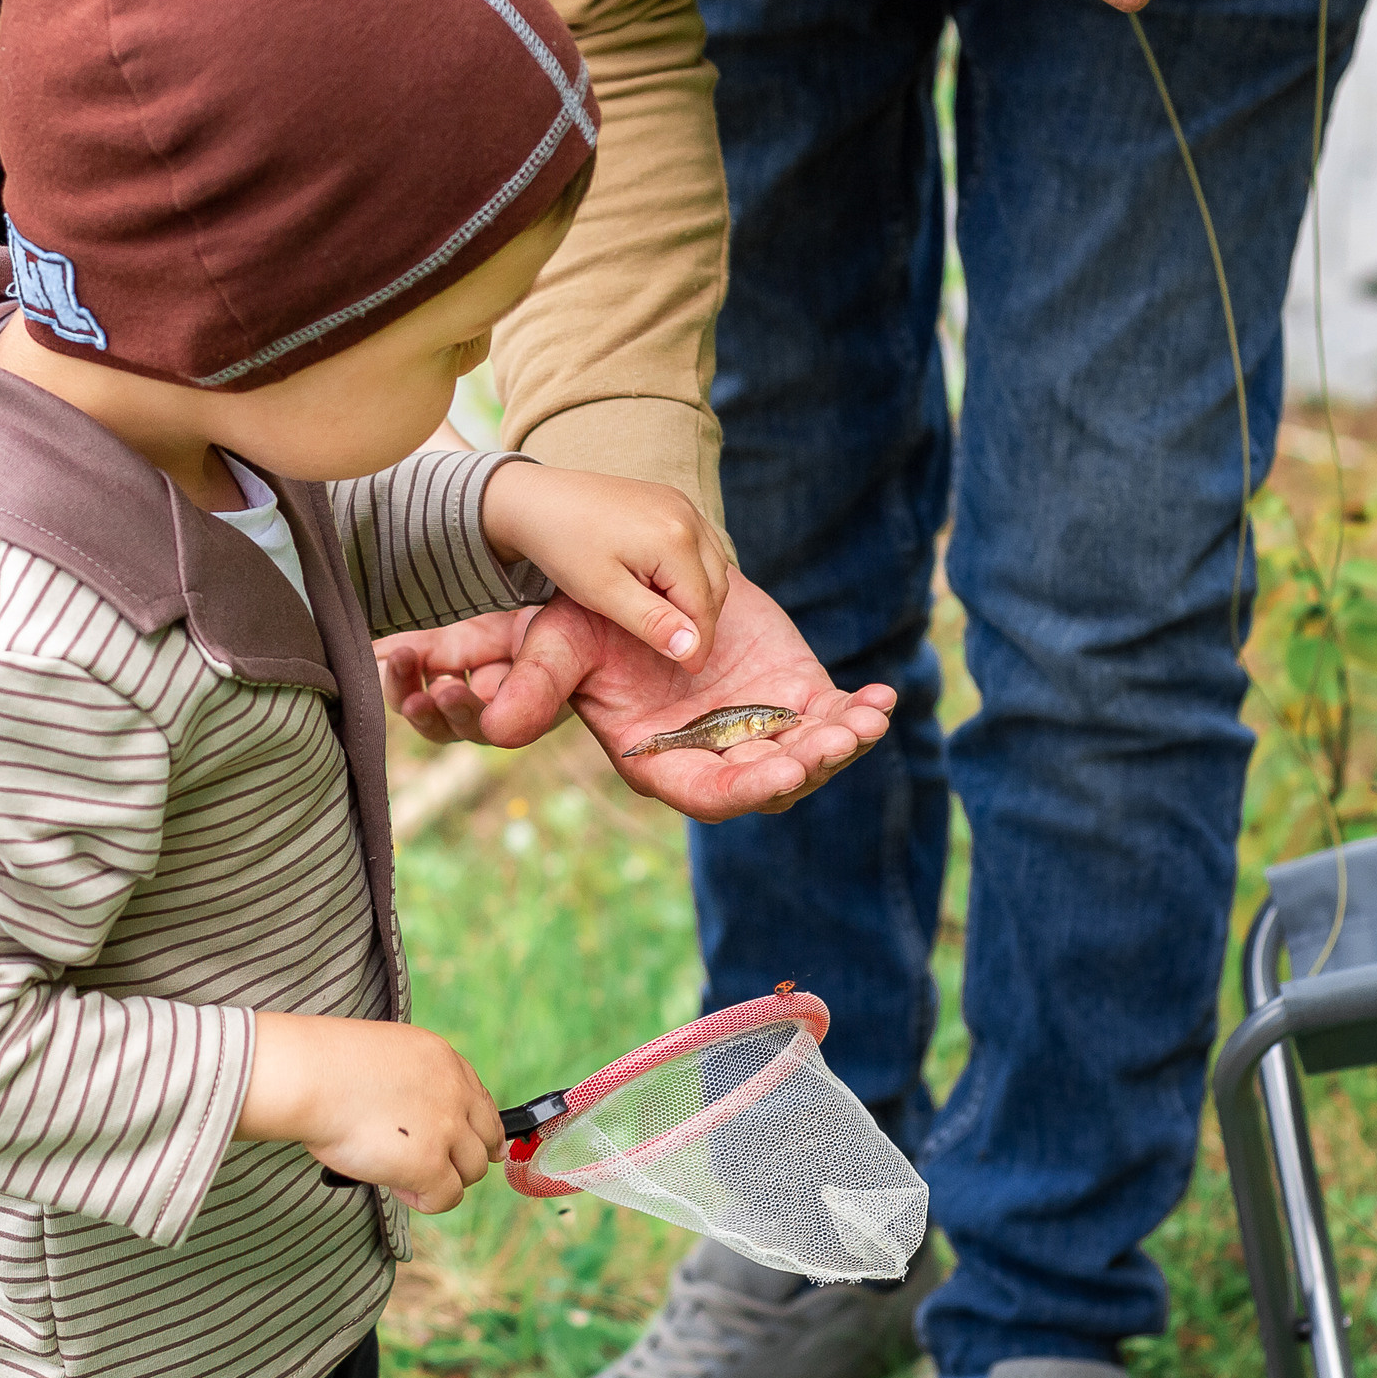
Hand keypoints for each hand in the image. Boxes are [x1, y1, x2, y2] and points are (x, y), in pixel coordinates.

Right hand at [237, 1014, 504, 1212]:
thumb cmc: (325, 1066)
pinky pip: (447, 1197)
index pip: (480, 1100)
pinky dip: (426, 1200)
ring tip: (403, 1178)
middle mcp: (454, 1091)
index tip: (467, 1143)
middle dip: (465, 1157)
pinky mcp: (430, 1163)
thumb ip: (411, 1083)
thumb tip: (412, 1119)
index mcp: (442, 1059)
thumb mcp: (386, 1058)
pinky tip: (397, 1187)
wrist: (309, 1077)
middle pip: (487, 1138)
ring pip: (471, 1171)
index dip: (475, 1127)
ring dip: (443, 1179)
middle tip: (437, 1169)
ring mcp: (446, 1128)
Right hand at [378, 571, 895, 821]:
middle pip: (768, 784)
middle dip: (804, 768)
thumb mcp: (559, 645)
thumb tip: (495, 725)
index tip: (778, 771)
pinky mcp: (792, 696)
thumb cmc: (587, 622)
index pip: (707, 794)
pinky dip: (862, 713)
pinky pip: (834, 717)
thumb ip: (534, 685)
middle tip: (831, 744)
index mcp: (662, 760)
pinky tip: (881, 698)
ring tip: (863, 720)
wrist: (637, 583)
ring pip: (810, 756)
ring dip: (840, 743)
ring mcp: (759, 729)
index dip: (744, 789)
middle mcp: (715, 756)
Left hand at [478, 463, 729, 667]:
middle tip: (682, 650)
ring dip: (700, 594)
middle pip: (715, 583)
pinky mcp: (671, 499)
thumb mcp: (605, 594)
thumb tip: (693, 649)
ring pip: (712, 562)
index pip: (703, 605)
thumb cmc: (564, 547)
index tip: (691, 669)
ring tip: (673, 621)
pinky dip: (692, 570)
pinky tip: (666, 587)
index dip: (699, 642)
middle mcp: (686, 515)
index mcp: (675, 540)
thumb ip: (652, 622)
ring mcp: (680, 503)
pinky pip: (699, 542)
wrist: (536, 500)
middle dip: (703, 620)